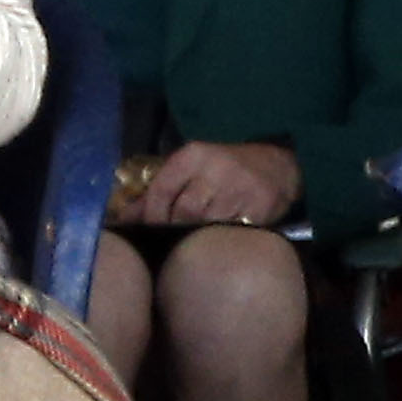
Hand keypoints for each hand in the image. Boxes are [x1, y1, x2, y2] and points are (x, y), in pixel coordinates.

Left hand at [114, 141, 301, 227]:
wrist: (278, 164)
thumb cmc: (224, 169)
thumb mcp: (191, 169)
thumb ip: (159, 190)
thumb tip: (122, 218)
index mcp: (193, 155)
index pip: (161, 190)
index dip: (149, 215)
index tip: (145, 231)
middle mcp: (215, 169)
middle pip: (183, 211)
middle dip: (173, 229)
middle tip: (169, 241)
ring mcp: (239, 188)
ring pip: (207, 224)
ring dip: (196, 237)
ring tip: (192, 245)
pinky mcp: (259, 207)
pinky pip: (232, 232)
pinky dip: (221, 240)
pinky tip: (217, 244)